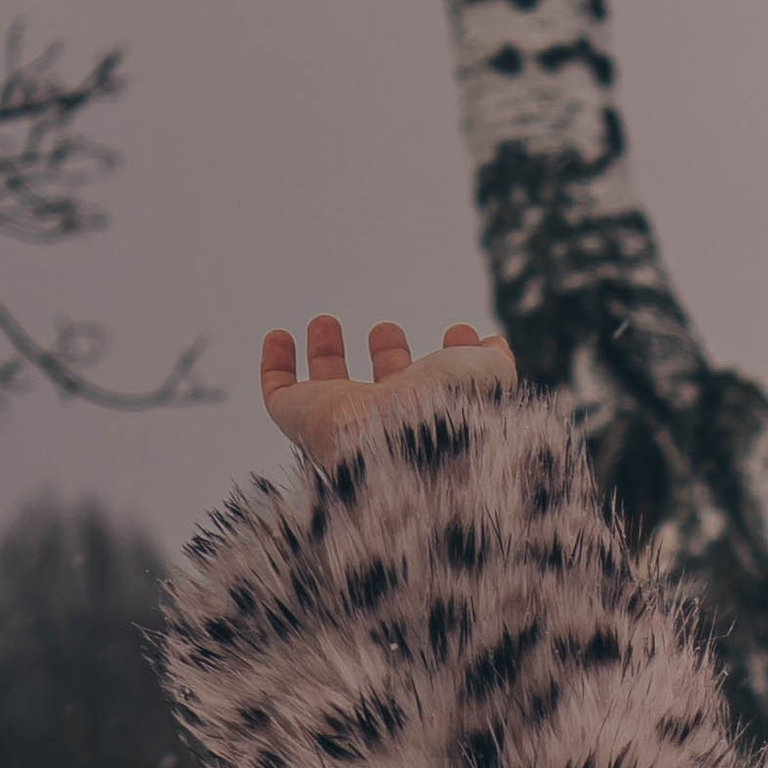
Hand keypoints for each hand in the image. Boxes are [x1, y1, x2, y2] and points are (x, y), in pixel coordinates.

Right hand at [259, 312, 517, 464]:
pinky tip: (278, 335)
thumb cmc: (456, 411)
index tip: (459, 332)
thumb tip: (493, 343)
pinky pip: (279, 397)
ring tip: (326, 322)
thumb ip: (494, 363)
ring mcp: (342, 425)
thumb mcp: (489, 378)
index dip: (447, 360)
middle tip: (386, 330)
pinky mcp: (301, 421)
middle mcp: (387, 426)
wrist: (409, 444)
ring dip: (326, 357)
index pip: (438, 393)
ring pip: (327, 393)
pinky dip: (274, 367)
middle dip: (387, 358)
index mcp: (433, 420)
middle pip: (382, 394)